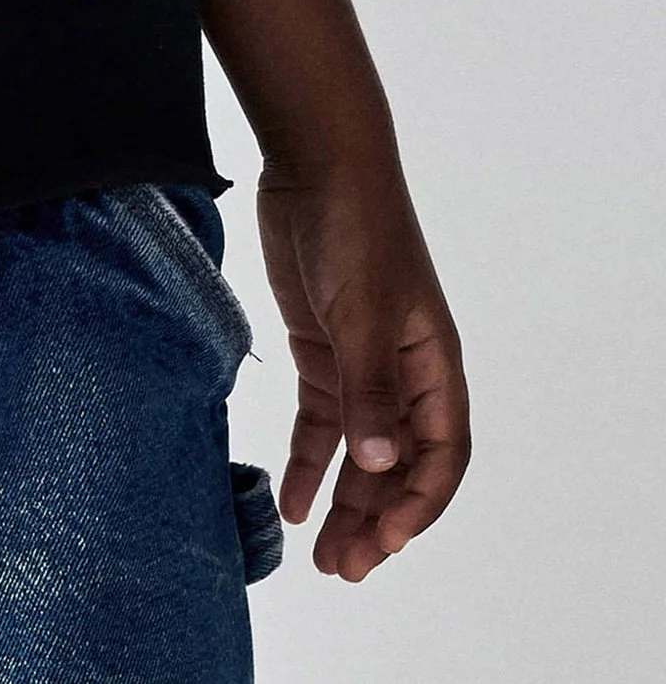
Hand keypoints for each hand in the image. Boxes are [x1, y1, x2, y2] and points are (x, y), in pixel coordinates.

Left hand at [256, 157, 469, 580]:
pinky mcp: (321, 348)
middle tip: (345, 571)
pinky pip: (320, 422)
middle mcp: (403, 372)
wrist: (315, 162)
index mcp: (433, 365)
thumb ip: (370, 390)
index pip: (441, 456)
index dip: (417, 506)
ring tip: (322, 558)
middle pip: (398, 466)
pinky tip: (292, 500)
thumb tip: (381, 466)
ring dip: (344, 503)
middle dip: (375, 521)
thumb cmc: (356, 229)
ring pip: (360, 453)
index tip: (382, 544)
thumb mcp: (364, 312)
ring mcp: (361, 362)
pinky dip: (308, 462)